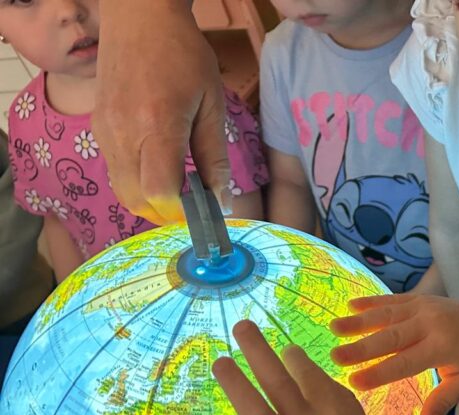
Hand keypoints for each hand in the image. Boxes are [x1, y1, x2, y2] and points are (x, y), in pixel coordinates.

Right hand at [95, 0, 229, 223]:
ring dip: (151, 200)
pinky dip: (138, 181)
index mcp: (156, 125)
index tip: (203, 209)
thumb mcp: (212, 105)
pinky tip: (161, 165)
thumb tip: (222, 203)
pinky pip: (116, 171)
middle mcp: (122, 133)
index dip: (182, 211)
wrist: (139, 17)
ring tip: (180, 186)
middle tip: (193, 204)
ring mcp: (104, 131)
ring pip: (123, 191)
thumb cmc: (183, 55)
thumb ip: (216, 158)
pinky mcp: (98, 128)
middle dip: (167, 213)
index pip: (159, 191)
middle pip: (137, 201)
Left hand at [178, 320, 385, 414]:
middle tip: (241, 326)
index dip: (292, 357)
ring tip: (219, 361)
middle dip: (259, 351)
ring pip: (256, 413)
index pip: (308, 375)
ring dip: (236, 385)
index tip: (283, 350)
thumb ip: (339, 402)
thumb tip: (308, 373)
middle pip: (279, 383)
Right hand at [330, 294, 458, 414]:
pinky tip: (350, 305)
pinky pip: (394, 300)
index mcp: (442, 348)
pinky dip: (372, 302)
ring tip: (334, 328)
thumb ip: (444, 401)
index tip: (354, 382)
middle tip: (334, 356)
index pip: (404, 363)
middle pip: (391, 337)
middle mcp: (431, 325)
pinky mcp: (421, 298)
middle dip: (361, 348)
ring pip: (387, 315)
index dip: (379, 373)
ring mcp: (425, 308)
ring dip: (359, 321)